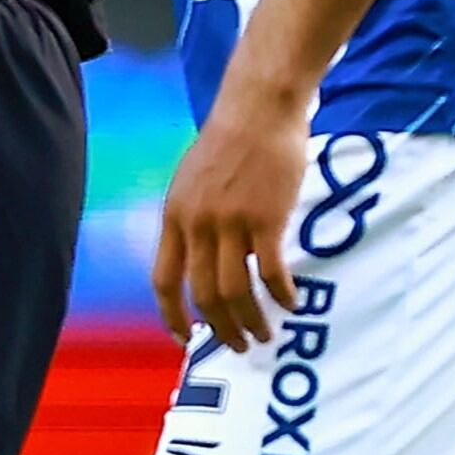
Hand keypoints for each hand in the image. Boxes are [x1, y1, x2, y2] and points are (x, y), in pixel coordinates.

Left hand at [151, 78, 310, 350]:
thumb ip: (192, 218)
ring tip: (265, 333)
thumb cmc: (230, 140)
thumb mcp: (192, 180)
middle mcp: (197, 224)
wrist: (258, 108)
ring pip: (235, 290)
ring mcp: (231, 222)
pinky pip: (270, 271)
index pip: (163, 280)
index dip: (172, 316)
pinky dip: (280, 294)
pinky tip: (290, 302)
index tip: (185, 338)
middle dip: (221, 328)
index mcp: (174, 216)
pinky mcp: (265, 218)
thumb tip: (198, 255)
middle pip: (203, 294)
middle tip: (238, 345)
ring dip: (251, 320)